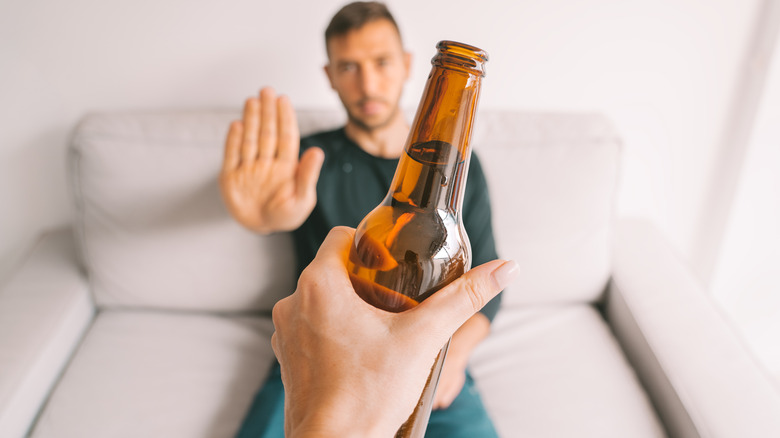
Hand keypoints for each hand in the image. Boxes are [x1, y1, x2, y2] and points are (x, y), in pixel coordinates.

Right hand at [220, 87, 324, 232]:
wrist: (261, 227)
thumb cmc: (286, 215)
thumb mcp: (302, 199)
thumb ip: (307, 175)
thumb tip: (318, 151)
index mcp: (286, 166)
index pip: (286, 137)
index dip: (284, 118)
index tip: (283, 100)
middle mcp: (267, 162)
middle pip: (267, 133)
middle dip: (267, 112)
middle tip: (267, 90)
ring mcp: (248, 167)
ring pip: (250, 139)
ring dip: (252, 120)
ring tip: (252, 101)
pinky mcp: (231, 176)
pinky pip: (232, 155)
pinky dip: (233, 141)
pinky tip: (237, 125)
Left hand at [271, 227, 518, 437]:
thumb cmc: (369, 394)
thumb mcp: (424, 337)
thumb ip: (464, 298)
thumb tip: (505, 269)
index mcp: (318, 285)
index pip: (341, 236)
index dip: (369, 244)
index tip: (392, 263)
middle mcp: (293, 303)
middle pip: (333, 269)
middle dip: (365, 278)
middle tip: (396, 297)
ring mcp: (285, 332)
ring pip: (320, 300)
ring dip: (348, 306)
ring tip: (381, 327)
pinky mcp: (287, 357)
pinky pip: (311, 328)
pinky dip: (333, 332)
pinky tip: (360, 352)